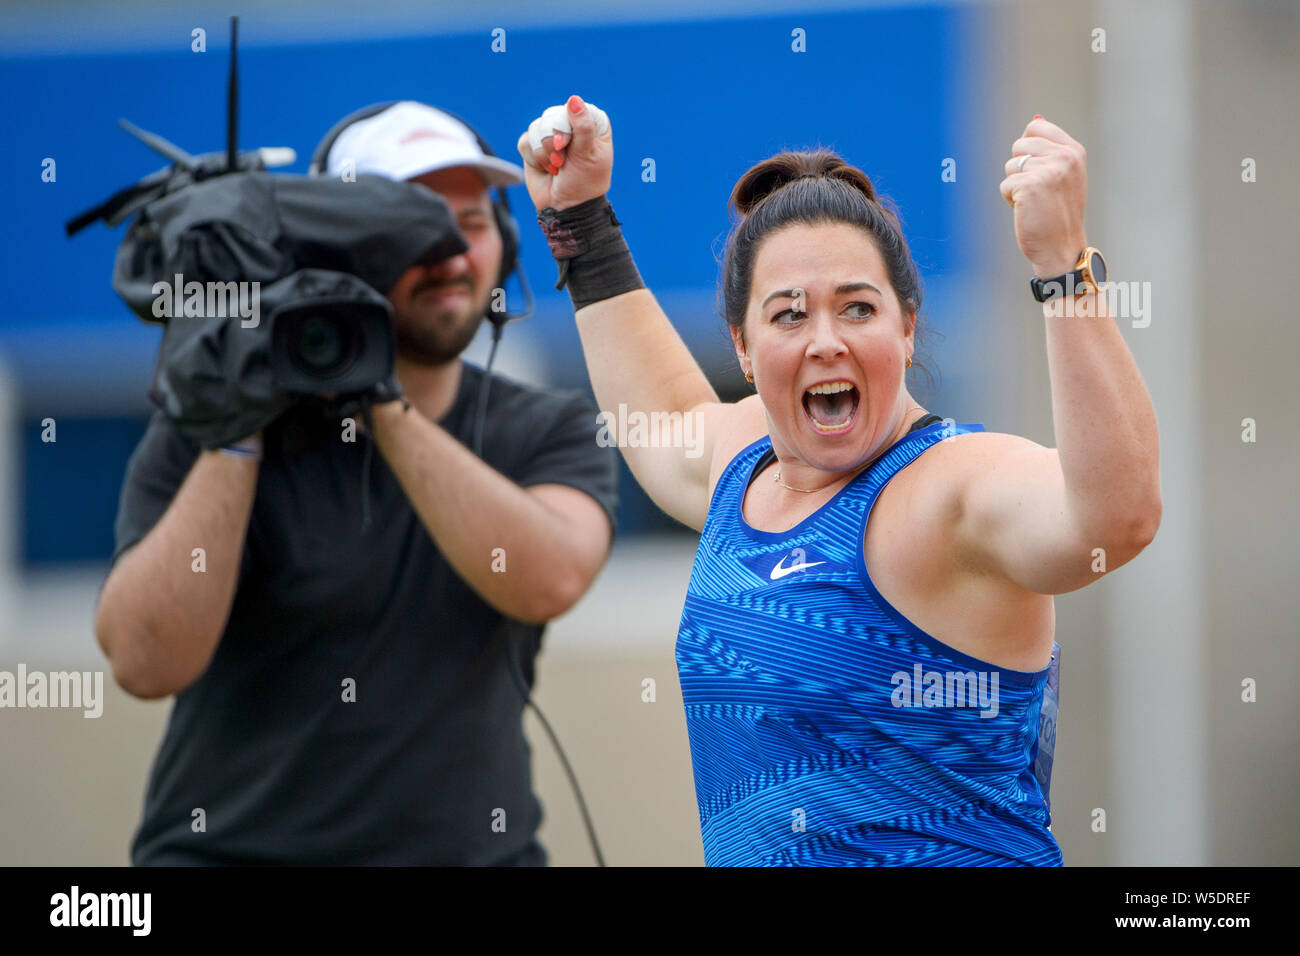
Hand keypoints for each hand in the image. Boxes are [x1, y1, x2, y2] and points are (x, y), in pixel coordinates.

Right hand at [516, 94, 612, 211]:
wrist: (565, 208)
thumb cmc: (584, 182)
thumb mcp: (588, 155)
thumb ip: (582, 127)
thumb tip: (573, 99)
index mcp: (592, 123)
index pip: (576, 108)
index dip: (569, 126)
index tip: (572, 145)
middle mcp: (572, 125)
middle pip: (552, 115)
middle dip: (554, 141)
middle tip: (562, 161)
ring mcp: (551, 134)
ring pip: (536, 127)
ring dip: (544, 153)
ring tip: (557, 167)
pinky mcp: (534, 145)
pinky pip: (525, 141)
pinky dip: (534, 158)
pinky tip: (547, 168)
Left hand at [999, 115, 1088, 277]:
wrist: (1061, 246)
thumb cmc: (1058, 212)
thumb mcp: (1064, 174)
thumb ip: (1051, 148)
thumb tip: (1034, 120)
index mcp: (1073, 151)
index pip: (1036, 128)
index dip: (1027, 148)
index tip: (1037, 169)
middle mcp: (1064, 157)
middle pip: (1019, 145)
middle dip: (1019, 169)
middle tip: (1037, 191)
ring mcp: (1048, 170)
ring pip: (1010, 165)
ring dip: (1015, 185)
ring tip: (1033, 201)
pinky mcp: (1030, 186)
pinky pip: (1005, 185)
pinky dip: (1010, 199)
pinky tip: (1027, 210)